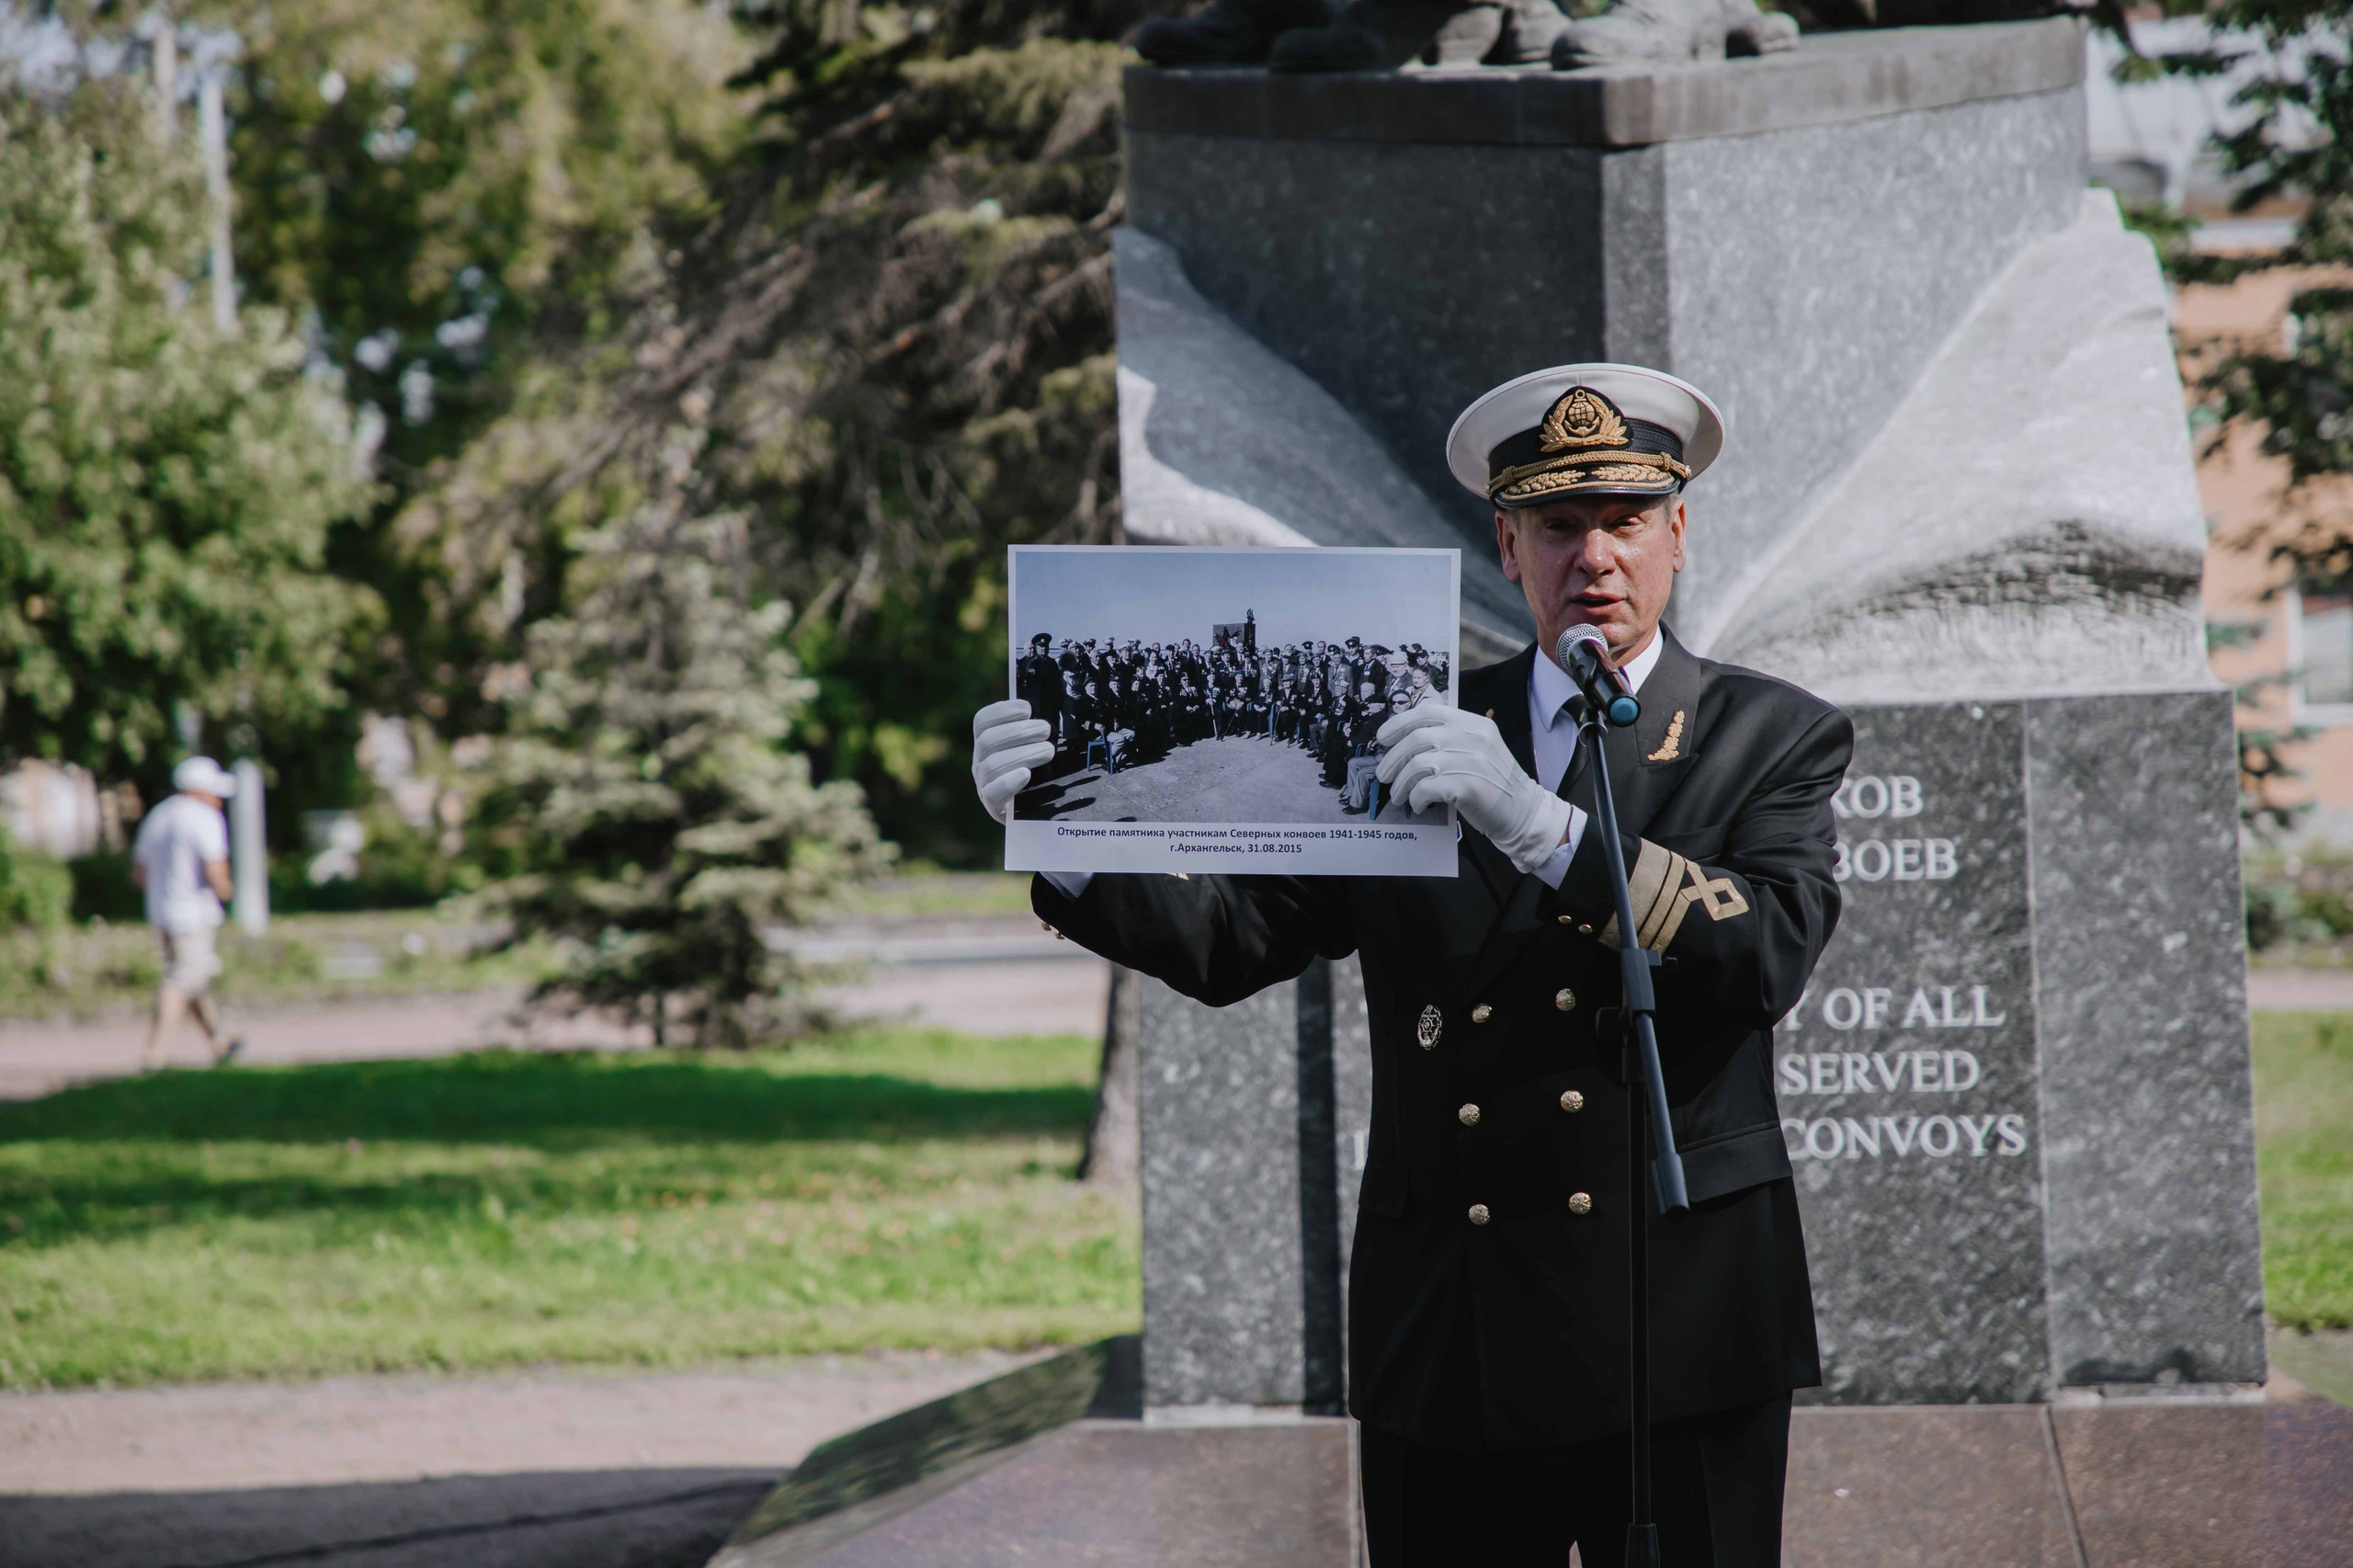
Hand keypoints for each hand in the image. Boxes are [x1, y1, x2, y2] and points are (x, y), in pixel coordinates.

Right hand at [972, 700, 1054, 824]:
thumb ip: (1034, 732)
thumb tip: (1049, 709)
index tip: (1028, 709)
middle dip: (1019, 731)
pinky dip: (1008, 781)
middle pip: (988, 740)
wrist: (1034, 813)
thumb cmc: (1037, 775)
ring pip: (992, 764)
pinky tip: (1026, 774)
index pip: (982, 720)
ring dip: (1023, 754)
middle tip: (1045, 729)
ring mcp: (983, 784)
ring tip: (1048, 751)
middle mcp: (980, 761)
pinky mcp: (992, 806)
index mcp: (986, 743)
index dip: (1003, 711)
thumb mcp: (1032, 749)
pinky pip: (992, 793)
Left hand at [1375, 703, 1571, 873]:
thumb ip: (1453, 737)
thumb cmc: (1495, 784)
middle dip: (1393, 758)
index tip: (1383, 737)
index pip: (1429, 711)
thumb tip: (1407, 739)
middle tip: (1384, 775)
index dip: (1400, 722)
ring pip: (1417, 764)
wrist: (1524, 812)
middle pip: (1417, 738)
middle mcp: (1473, 737)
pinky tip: (1417, 805)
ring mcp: (1470, 760)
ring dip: (1402, 783)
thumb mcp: (1480, 748)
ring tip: (1398, 796)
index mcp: (1475, 723)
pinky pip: (1425, 787)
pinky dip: (1415, 798)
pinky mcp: (1467, 786)